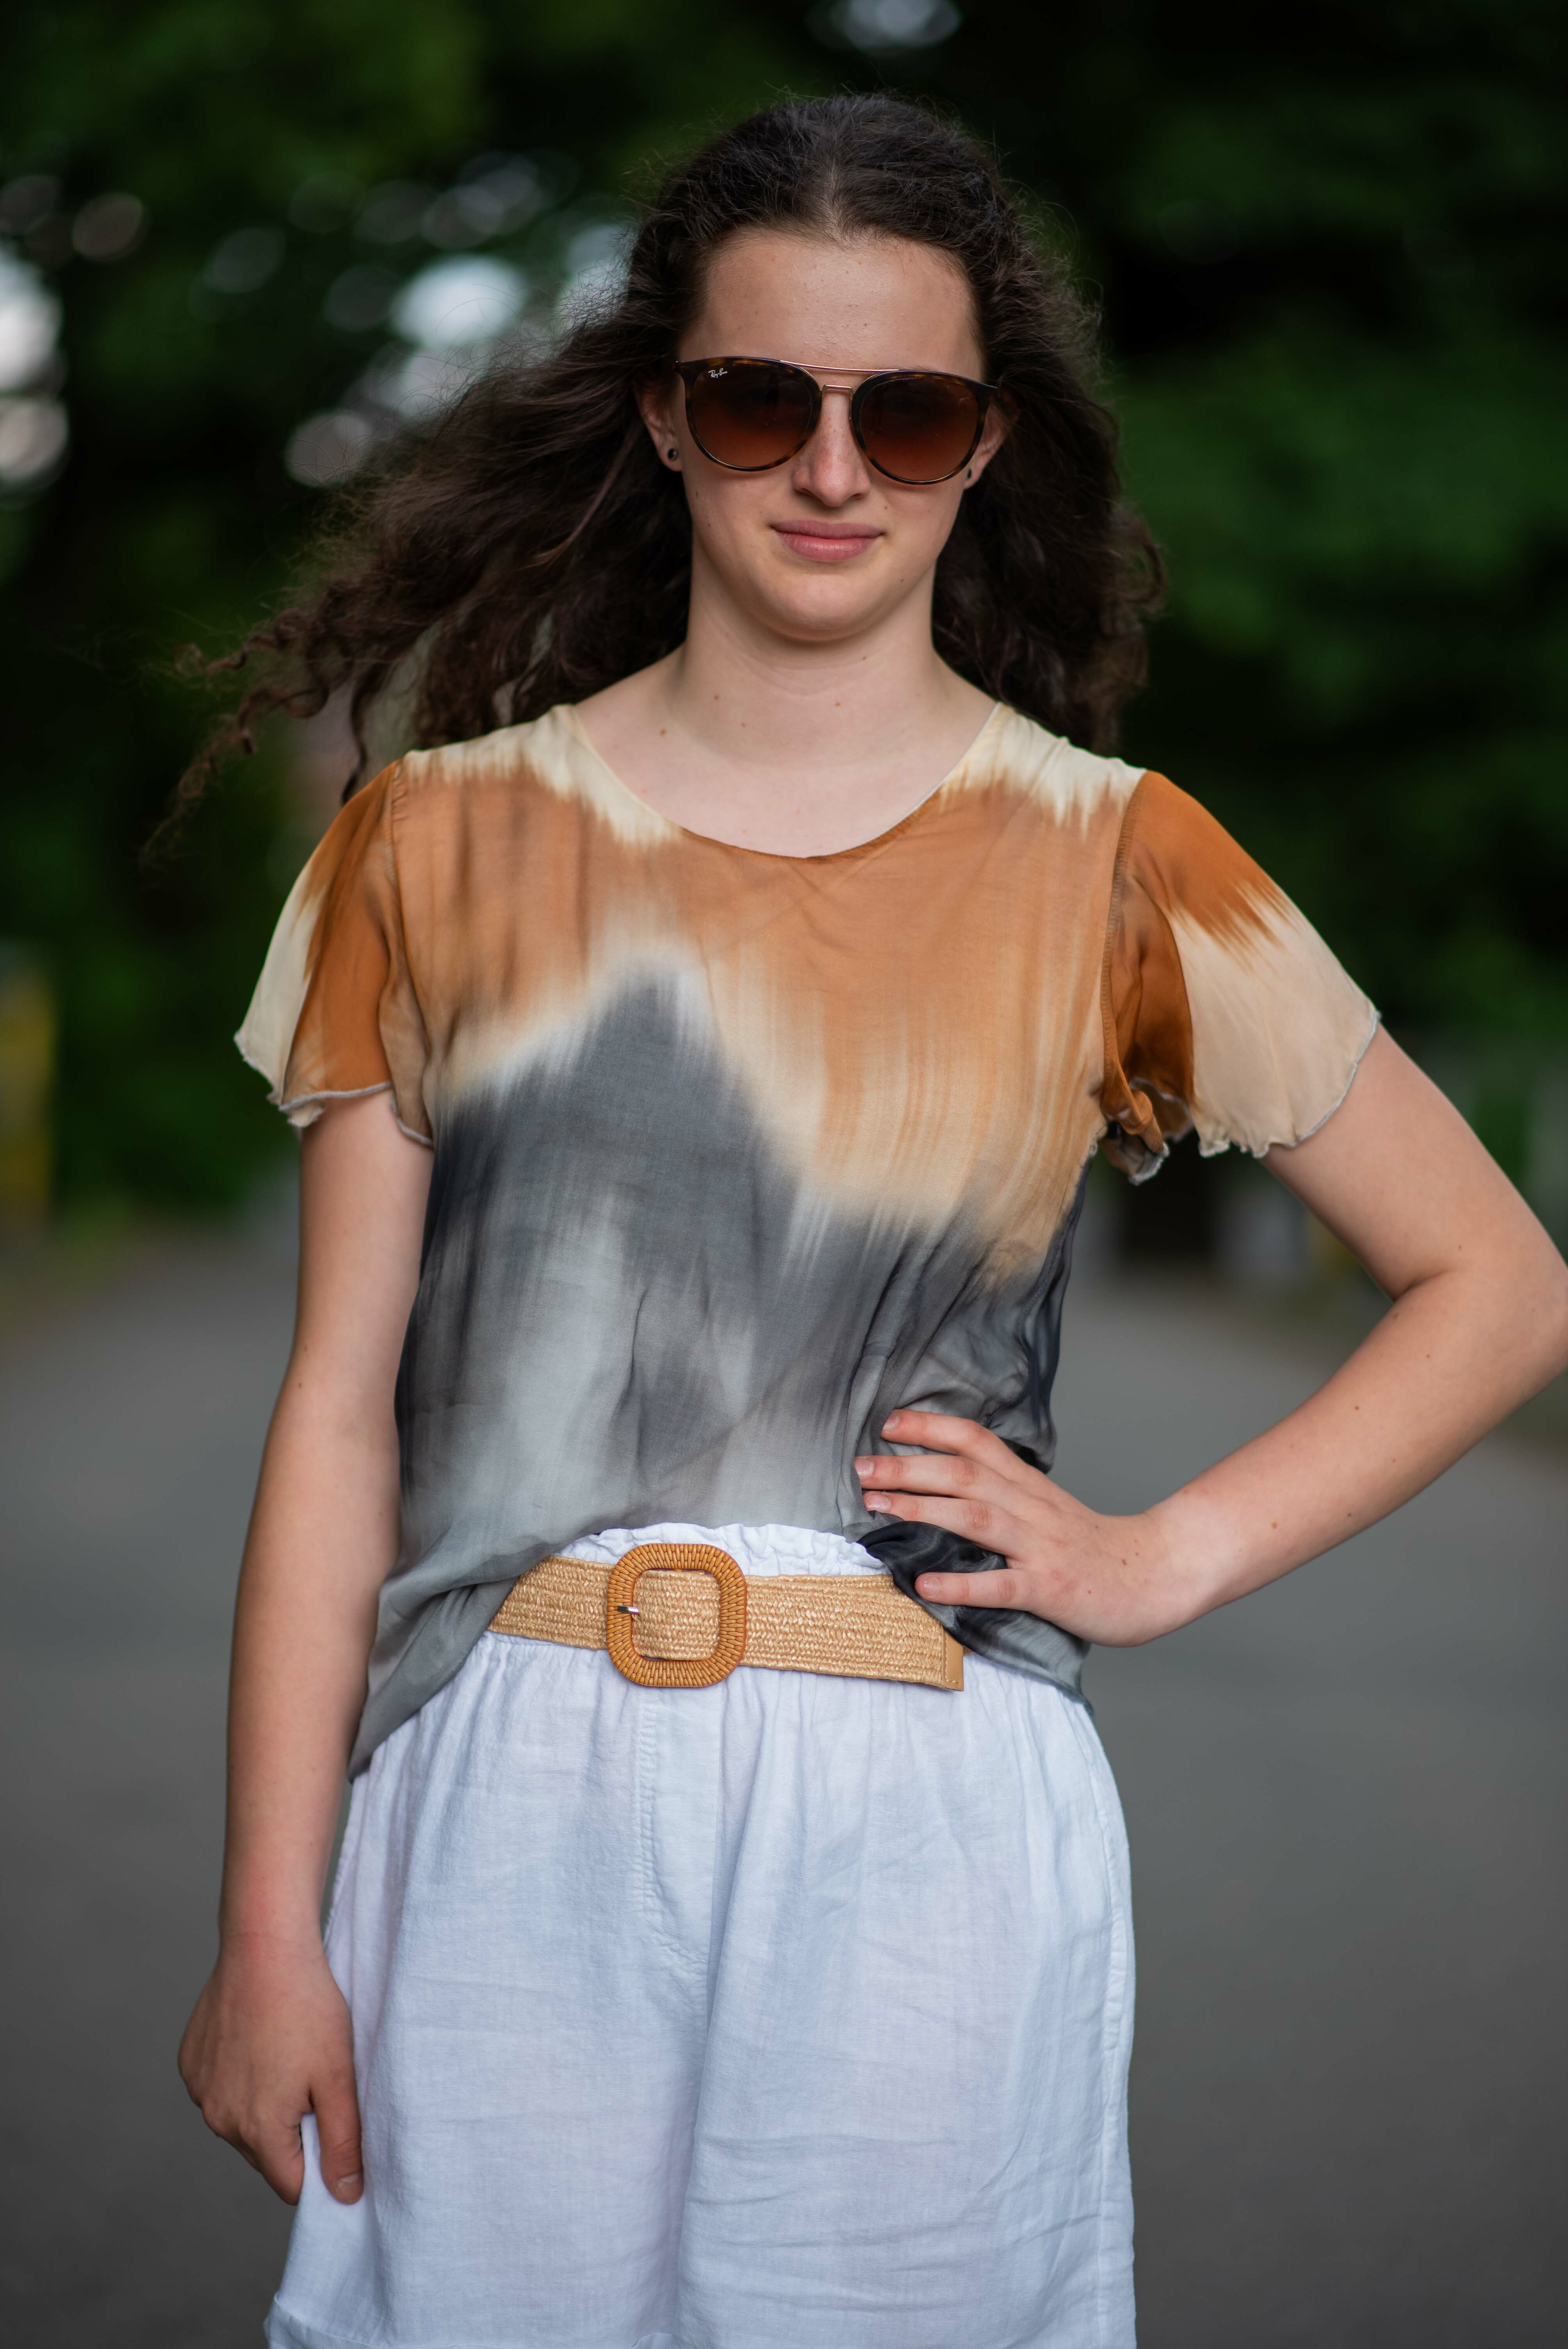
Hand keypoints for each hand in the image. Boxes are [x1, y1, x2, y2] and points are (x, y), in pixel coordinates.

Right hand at [178, 1933, 362, 2206]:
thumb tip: (346, 2197)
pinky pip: (220, 2092)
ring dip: (265, 2106)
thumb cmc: (308, 2007)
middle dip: (292, 2133)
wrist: (264, 1947)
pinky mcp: (190, 2065)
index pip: (291, 2185)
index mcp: (258, 2130)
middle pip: (266, 2155)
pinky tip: (260, 2041)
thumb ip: (342, 2143)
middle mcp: (219, 2120)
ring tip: (287, 2055)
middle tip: (313, 2080)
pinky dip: (240, 2079)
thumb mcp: (338, 2077)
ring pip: (241, 2124)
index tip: (332, 2126)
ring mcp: (200, 2092)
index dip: (319, 2166)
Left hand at [856, 1409, 1201, 1646]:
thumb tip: (944, 1479)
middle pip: (964, 1474)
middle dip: (908, 1468)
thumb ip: (1003, 1490)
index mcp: (1028, 1485)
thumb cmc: (1090, 1545)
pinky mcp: (1049, 1588)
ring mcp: (1040, 1547)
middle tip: (861, 1467)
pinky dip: (960, 1583)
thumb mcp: (1046, 1505)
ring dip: (922, 1510)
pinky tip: (924, 1583)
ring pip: (976, 1518)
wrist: (1156, 1575)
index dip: (931, 1427)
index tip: (889, 1424)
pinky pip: (1000, 1585)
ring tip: (877, 1508)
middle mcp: (1031, 1507)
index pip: (976, 1440)